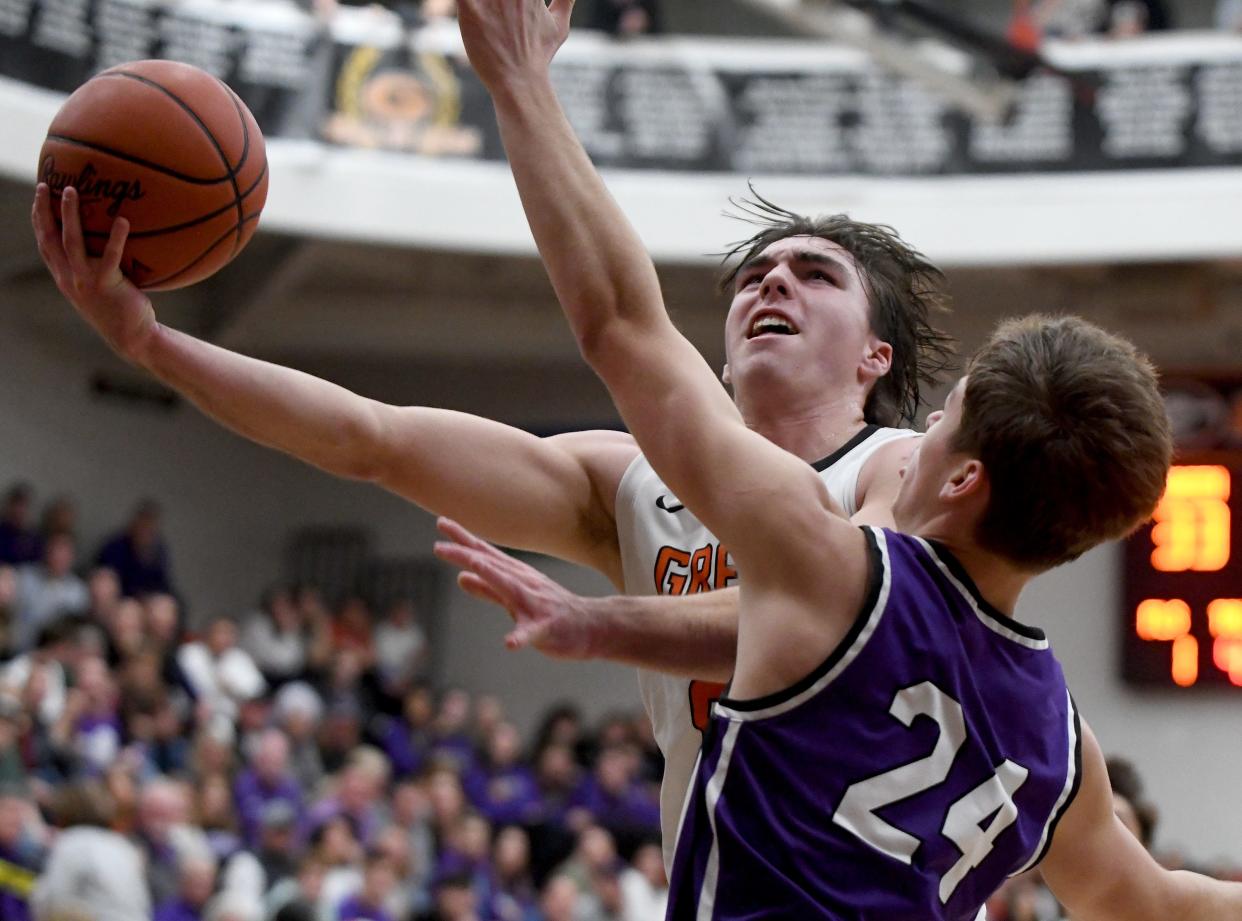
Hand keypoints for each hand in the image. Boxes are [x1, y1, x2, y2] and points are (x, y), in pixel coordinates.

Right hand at [31, 183, 157, 362]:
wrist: (132, 337)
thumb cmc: (120, 311)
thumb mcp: (98, 289)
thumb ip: (94, 269)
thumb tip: (106, 242)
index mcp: (64, 278)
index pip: (44, 245)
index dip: (38, 220)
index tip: (38, 198)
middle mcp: (69, 278)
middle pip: (49, 238)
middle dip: (44, 211)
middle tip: (45, 185)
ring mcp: (85, 281)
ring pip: (71, 242)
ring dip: (68, 215)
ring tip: (71, 191)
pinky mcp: (106, 284)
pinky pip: (110, 256)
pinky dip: (115, 237)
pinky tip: (122, 220)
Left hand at [434, 517, 595, 658]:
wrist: (592, 626)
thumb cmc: (551, 611)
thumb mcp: (515, 597)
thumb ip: (487, 589)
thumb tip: (459, 576)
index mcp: (515, 576)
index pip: (485, 554)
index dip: (462, 540)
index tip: (441, 523)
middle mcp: (524, 584)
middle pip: (492, 566)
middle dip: (466, 554)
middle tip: (439, 546)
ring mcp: (536, 605)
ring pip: (511, 589)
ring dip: (492, 577)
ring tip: (474, 566)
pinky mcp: (546, 628)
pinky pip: (531, 632)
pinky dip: (520, 637)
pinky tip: (510, 643)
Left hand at [456, 0, 573, 94]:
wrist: (520, 81)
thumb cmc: (539, 55)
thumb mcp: (559, 24)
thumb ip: (566, 0)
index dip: (515, 0)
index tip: (510, 7)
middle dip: (496, 2)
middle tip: (497, 13)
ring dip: (483, 3)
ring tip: (485, 14)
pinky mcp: (470, 8)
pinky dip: (458, 3)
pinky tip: (470, 10)